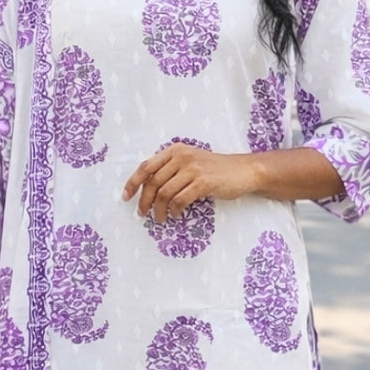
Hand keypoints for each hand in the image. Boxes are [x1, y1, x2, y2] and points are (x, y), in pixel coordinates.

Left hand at [123, 142, 253, 221]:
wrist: (243, 171)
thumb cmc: (215, 170)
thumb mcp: (190, 163)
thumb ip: (170, 170)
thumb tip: (146, 190)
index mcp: (175, 150)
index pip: (146, 166)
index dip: (133, 183)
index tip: (126, 197)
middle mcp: (182, 156)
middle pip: (153, 182)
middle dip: (144, 201)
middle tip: (142, 214)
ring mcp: (193, 168)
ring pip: (164, 193)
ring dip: (159, 210)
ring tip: (160, 219)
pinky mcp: (203, 182)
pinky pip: (180, 200)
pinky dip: (175, 210)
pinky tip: (176, 215)